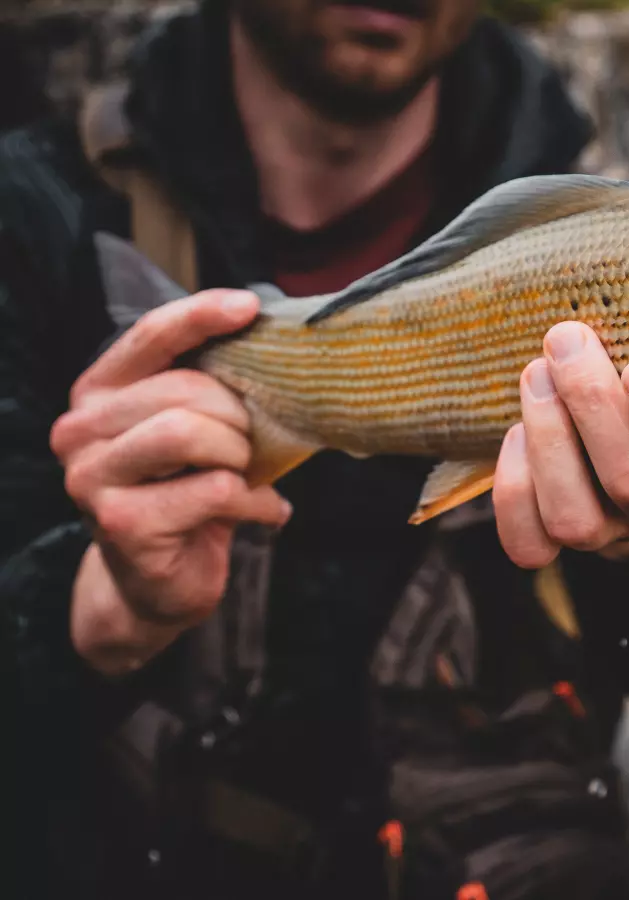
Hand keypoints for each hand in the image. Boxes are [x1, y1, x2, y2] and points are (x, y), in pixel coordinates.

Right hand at [49, 289, 291, 675]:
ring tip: (249, 472)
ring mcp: (93, 479)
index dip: (200, 315)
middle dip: (237, 414)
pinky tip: (265, 511)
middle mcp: (80, 431)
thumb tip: (267, 337)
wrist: (158, 586)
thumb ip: (207, 389)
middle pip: (182, 390)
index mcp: (99, 395)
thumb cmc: (186, 497)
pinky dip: (255, 501)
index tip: (251, 307)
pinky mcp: (122, 523)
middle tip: (254, 443)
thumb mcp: (194, 434)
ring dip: (239, 453)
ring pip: (189, 433)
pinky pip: (213, 489)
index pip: (149, 337)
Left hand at [494, 322, 628, 567]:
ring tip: (536, 374)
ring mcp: (613, 532)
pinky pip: (531, 545)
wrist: (622, 426)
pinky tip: (513, 435)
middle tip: (567, 341)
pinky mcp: (561, 541)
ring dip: (550, 441)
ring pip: (577, 519)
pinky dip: (514, 492)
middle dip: (594, 408)